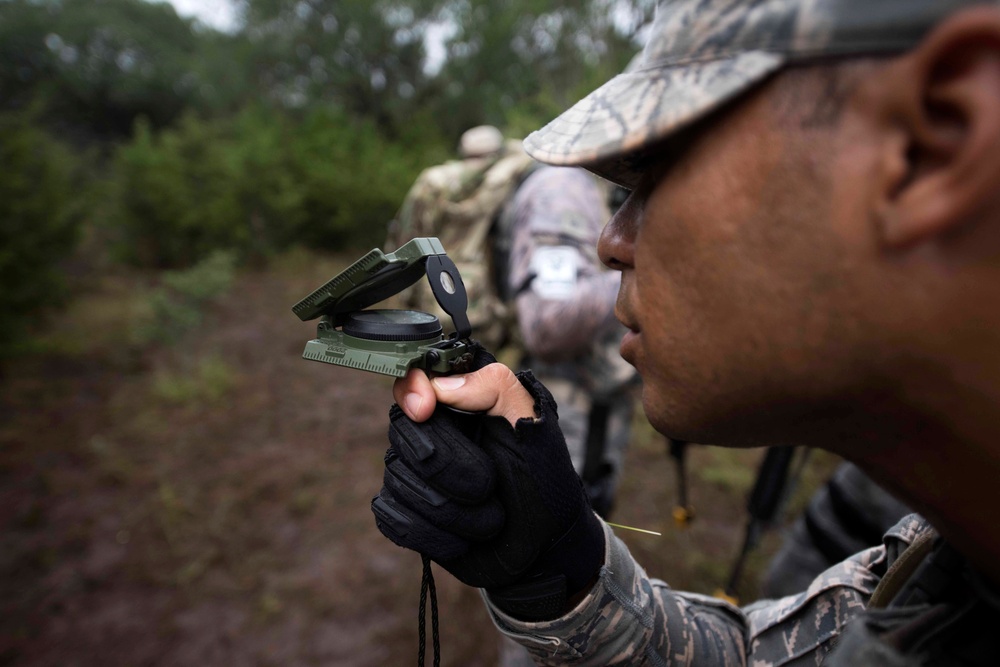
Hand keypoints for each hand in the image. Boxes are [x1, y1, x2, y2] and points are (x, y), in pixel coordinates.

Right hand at [372, 353, 603, 620]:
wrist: (545, 544)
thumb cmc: (543, 477)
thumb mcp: (534, 424)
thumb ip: (495, 388)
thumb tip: (438, 387)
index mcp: (459, 400)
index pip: (412, 381)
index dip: (411, 390)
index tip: (426, 410)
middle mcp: (428, 431)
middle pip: (404, 434)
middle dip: (451, 469)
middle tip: (489, 485)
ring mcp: (412, 472)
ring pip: (399, 480)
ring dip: (451, 510)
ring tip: (489, 517)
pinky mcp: (404, 512)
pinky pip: (393, 518)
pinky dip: (433, 534)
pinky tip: (462, 538)